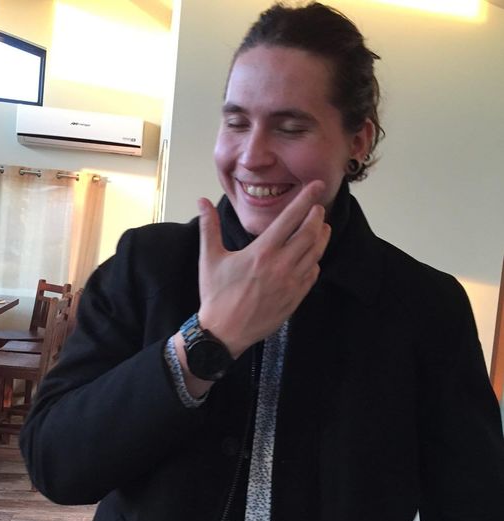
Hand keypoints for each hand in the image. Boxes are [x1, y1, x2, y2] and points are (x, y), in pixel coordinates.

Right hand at [197, 181, 330, 358]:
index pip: (290, 218)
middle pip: (310, 233)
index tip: (316, 186)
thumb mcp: (210, 258)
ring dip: (321, 236)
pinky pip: (312, 274)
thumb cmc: (216, 295)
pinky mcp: (295, 299)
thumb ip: (209, 226)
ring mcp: (291, 284)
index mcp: (262, 252)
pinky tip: (312, 255)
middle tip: (318, 207)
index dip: (306, 199)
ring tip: (321, 227)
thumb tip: (202, 200)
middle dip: (317, 216)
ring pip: (316, 253)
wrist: (223, 333)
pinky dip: (315, 260)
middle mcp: (281, 266)